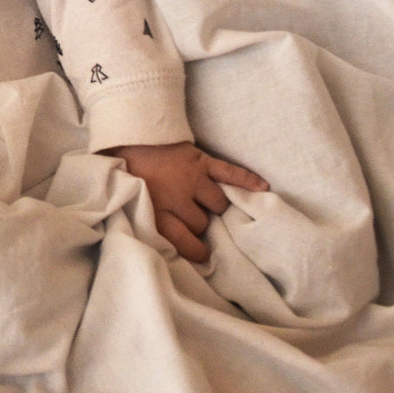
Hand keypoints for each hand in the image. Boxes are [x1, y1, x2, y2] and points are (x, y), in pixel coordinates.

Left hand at [106, 141, 268, 263]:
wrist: (130, 138)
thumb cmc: (132, 178)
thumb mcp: (134, 207)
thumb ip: (153, 227)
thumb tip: (173, 251)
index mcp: (156, 212)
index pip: (184, 242)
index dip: (196, 251)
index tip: (201, 254)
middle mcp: (176, 197)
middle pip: (202, 223)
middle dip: (200, 224)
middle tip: (193, 219)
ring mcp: (192, 178)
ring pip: (218, 204)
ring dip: (215, 207)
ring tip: (208, 204)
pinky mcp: (201, 161)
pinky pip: (229, 173)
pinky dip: (248, 180)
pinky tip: (263, 188)